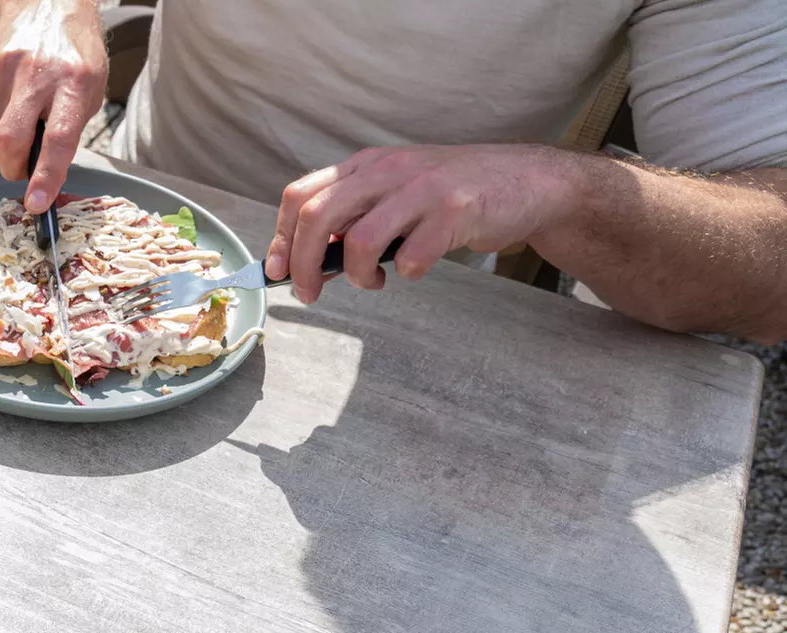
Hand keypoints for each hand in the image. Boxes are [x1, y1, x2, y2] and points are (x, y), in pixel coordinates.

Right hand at [0, 0, 106, 212]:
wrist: (46, 3)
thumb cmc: (74, 52)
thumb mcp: (91, 87)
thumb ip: (70, 128)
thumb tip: (45, 171)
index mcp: (75, 81)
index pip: (58, 139)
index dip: (45, 177)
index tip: (36, 203)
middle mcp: (37, 72)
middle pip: (10, 140)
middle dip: (13, 167)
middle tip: (22, 170)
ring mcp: (5, 67)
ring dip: (7, 140)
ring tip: (24, 115)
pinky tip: (12, 98)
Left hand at [264, 144, 579, 303]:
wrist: (528, 181)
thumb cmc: (453, 195)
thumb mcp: (396, 192)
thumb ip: (355, 216)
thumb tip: (309, 260)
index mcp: (367, 165)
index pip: (301, 195)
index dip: (280, 238)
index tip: (277, 271)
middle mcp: (389, 171)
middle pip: (317, 217)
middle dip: (303, 264)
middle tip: (309, 293)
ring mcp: (423, 189)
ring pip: (359, 240)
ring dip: (358, 275)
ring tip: (374, 282)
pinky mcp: (456, 211)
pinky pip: (412, 257)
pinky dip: (406, 273)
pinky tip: (414, 270)